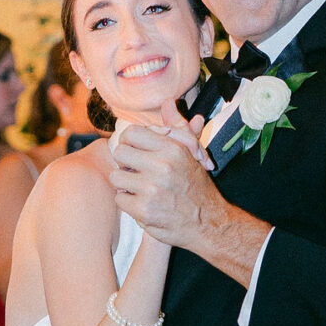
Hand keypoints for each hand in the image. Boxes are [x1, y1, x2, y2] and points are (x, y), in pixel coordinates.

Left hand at [107, 122, 221, 249]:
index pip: (131, 133)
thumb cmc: (197, 186)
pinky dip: (129, 203)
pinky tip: (143, 203)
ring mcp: (152, 190)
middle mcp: (162, 167)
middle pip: (119, 153)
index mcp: (172, 148)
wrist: (208, 223)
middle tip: (136, 171)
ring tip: (141, 188)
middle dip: (125, 163)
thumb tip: (168, 102)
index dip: (129, 142)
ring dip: (126, 184)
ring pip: (116, 177)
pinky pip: (120, 199)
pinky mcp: (144, 211)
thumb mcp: (191, 153)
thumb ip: (177, 127)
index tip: (135, 152)